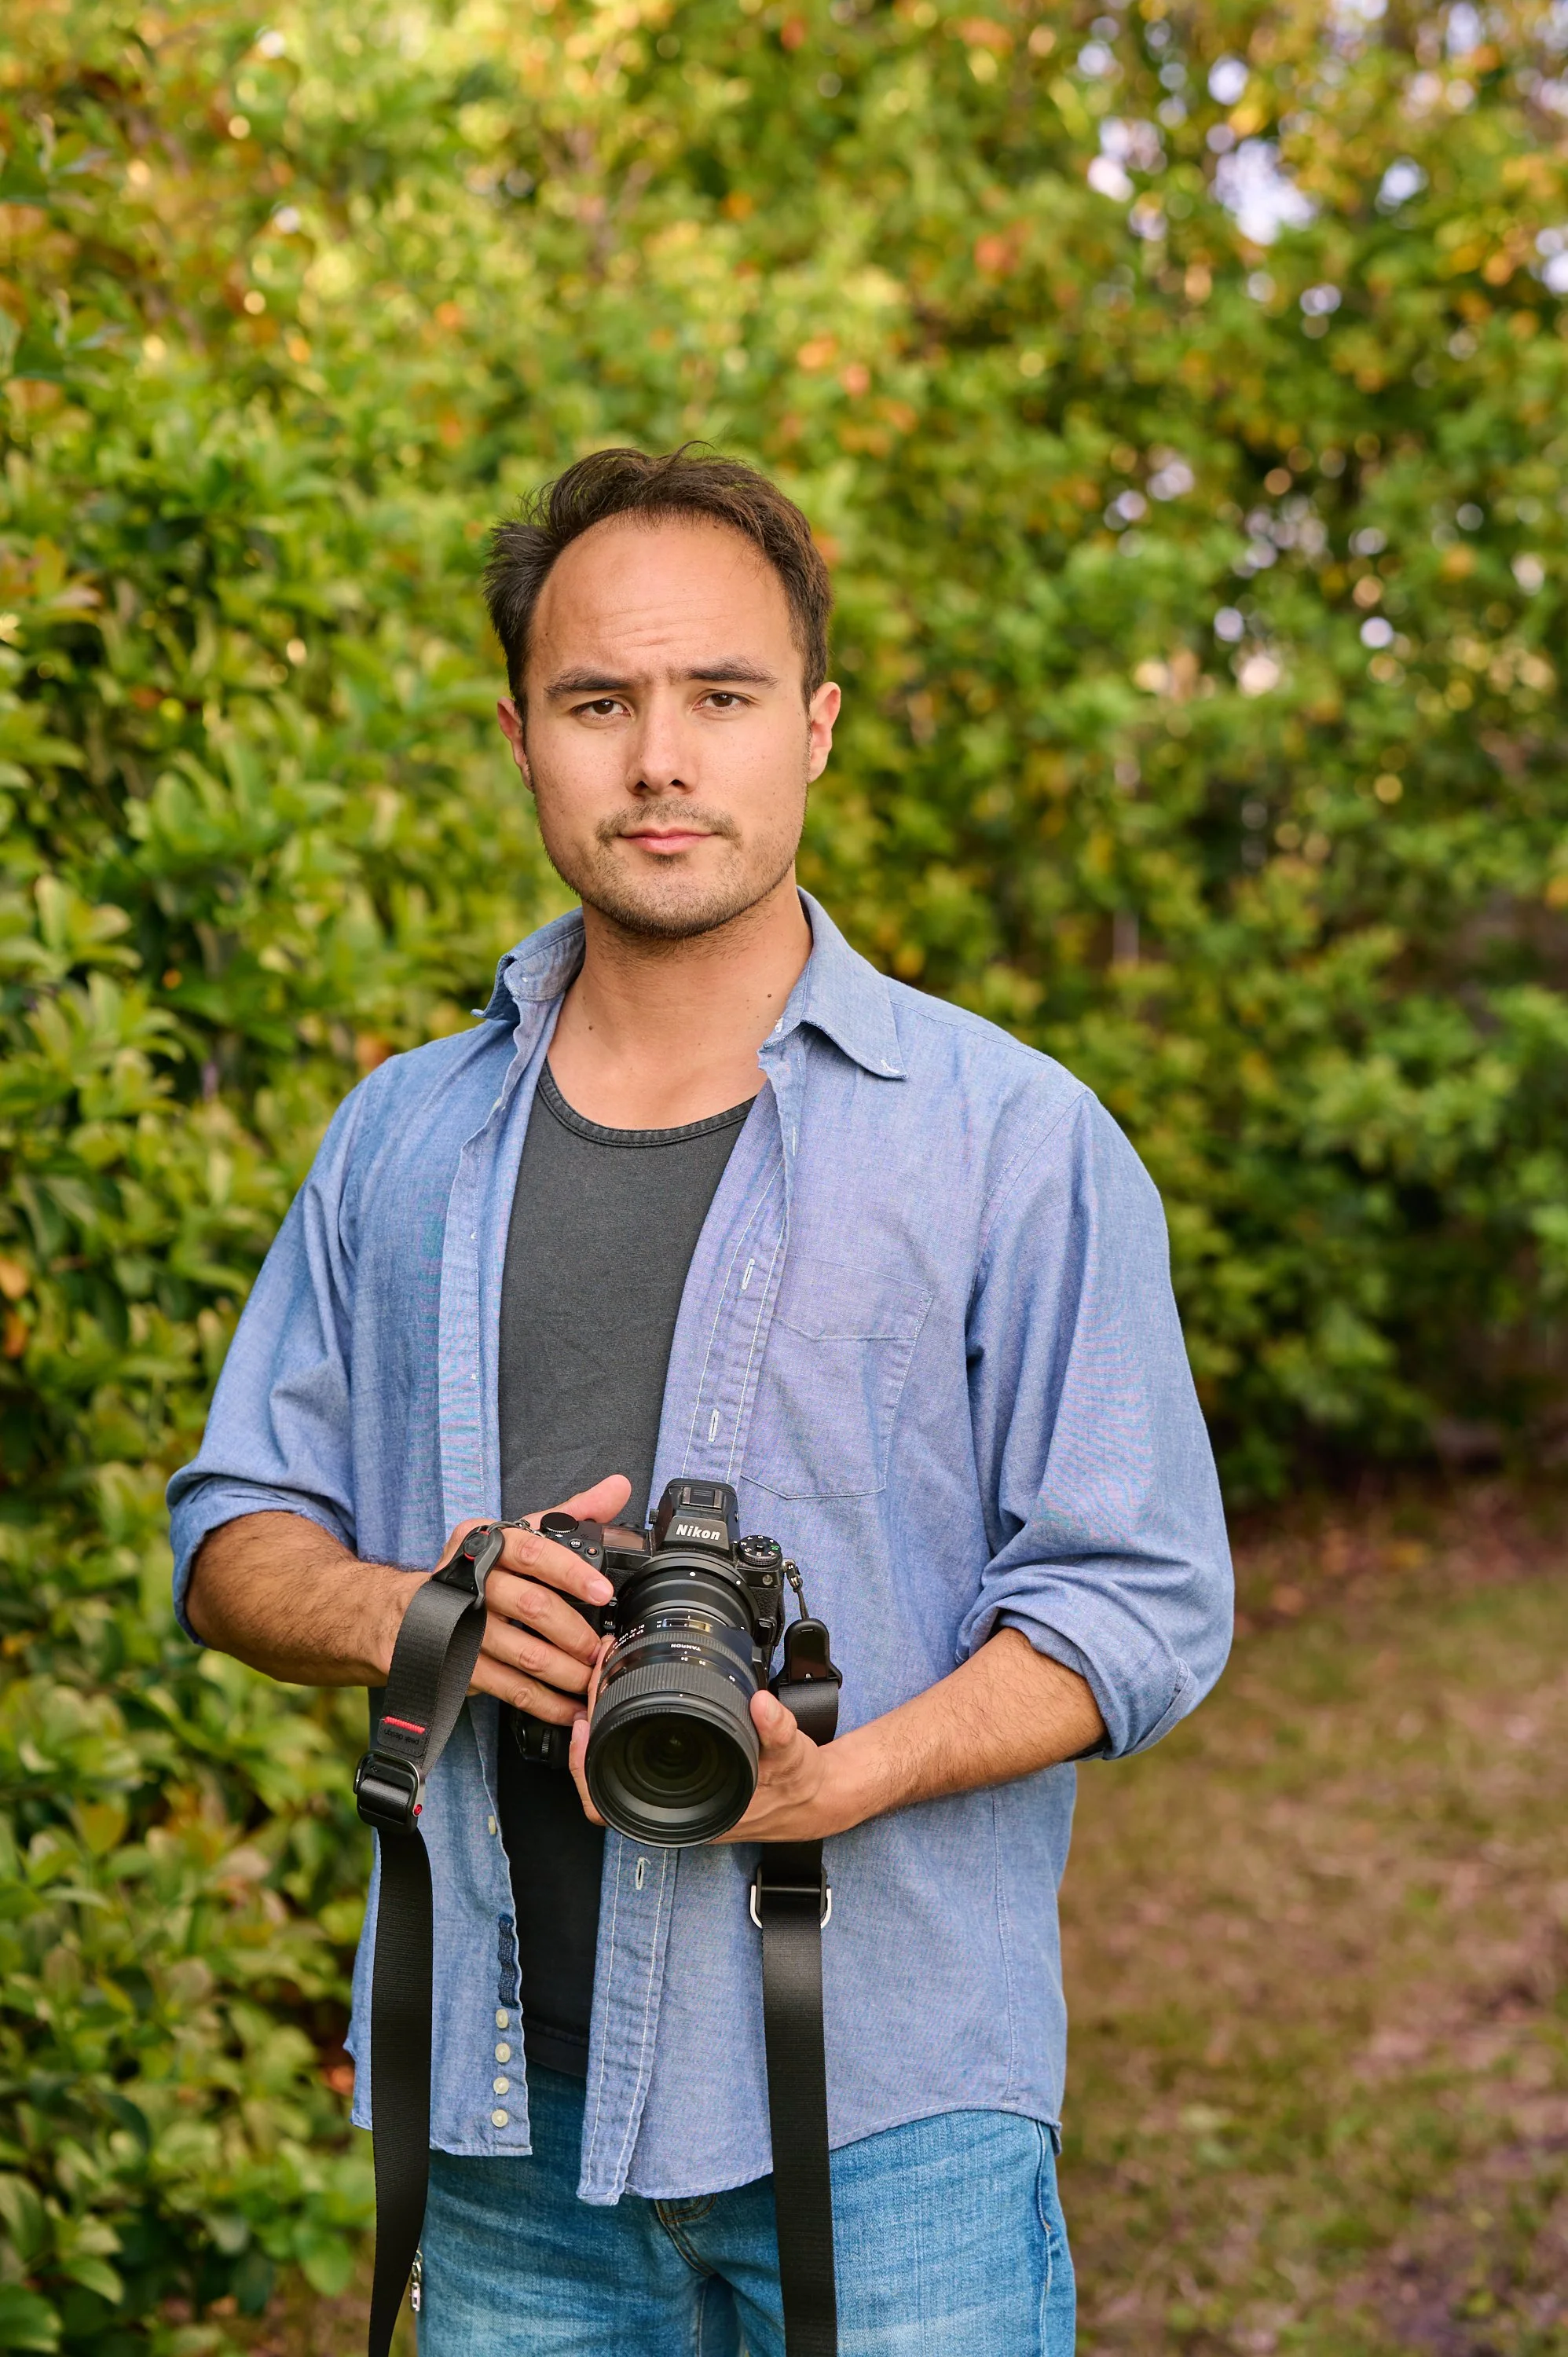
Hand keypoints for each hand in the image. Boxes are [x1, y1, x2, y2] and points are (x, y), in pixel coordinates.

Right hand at [426, 1474, 632, 1721]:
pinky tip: (569, 1707)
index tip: (601, 1590)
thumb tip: (617, 1488)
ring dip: (566, 1671)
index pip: (531, 1550)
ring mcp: (461, 1626)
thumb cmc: (473, 1571)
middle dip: (575, 1632)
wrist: (400, 1614)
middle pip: (532, 1606)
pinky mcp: (459, 1666)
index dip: (569, 1571)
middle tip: (600, 1647)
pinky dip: (545, 1702)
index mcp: (486, 1542)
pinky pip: (510, 1688)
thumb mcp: (514, 1534)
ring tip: (592, 1679)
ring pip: (524, 1652)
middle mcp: (471, 1581)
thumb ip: (569, 1512)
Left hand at [567, 1673, 856, 1842]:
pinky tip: (622, 1695)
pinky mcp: (679, 1774)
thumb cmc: (796, 1785)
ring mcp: (672, 1792)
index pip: (609, 1803)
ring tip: (602, 1679)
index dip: (584, 1768)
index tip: (581, 1725)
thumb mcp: (792, 1755)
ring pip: (615, 1763)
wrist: (813, 1796)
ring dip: (603, 1722)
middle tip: (593, 1677)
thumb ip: (778, 1730)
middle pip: (603, 1773)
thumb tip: (761, 1705)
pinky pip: (634, 1754)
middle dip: (589, 1725)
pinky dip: (623, 1725)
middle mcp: (672, 1807)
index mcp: (686, 1812)